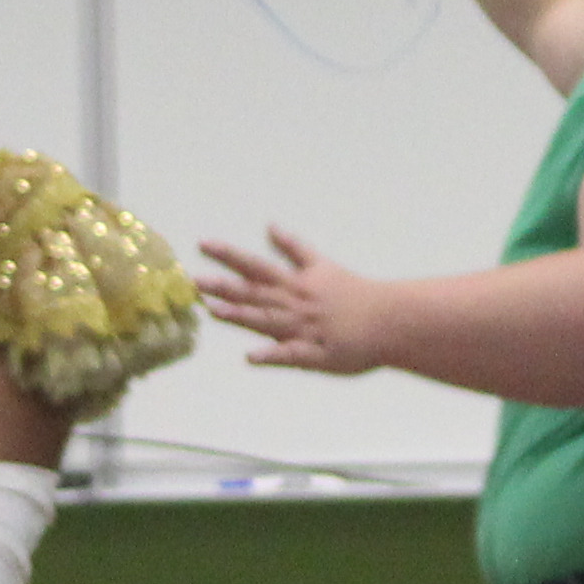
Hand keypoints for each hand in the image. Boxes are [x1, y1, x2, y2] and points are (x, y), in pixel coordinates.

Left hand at [196, 229, 391, 374]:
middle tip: (193, 280)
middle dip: (224, 286)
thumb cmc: (355, 294)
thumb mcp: (321, 265)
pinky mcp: (315, 354)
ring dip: (240, 315)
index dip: (229, 255)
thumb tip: (270, 226)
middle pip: (255, 292)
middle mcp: (296, 303)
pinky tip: (250, 357)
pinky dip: (271, 355)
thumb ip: (293, 248)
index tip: (203, 244)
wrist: (389, 320)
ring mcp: (304, 329)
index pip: (256, 265)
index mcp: (296, 283)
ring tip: (213, 310)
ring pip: (268, 320)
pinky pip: (290, 356)